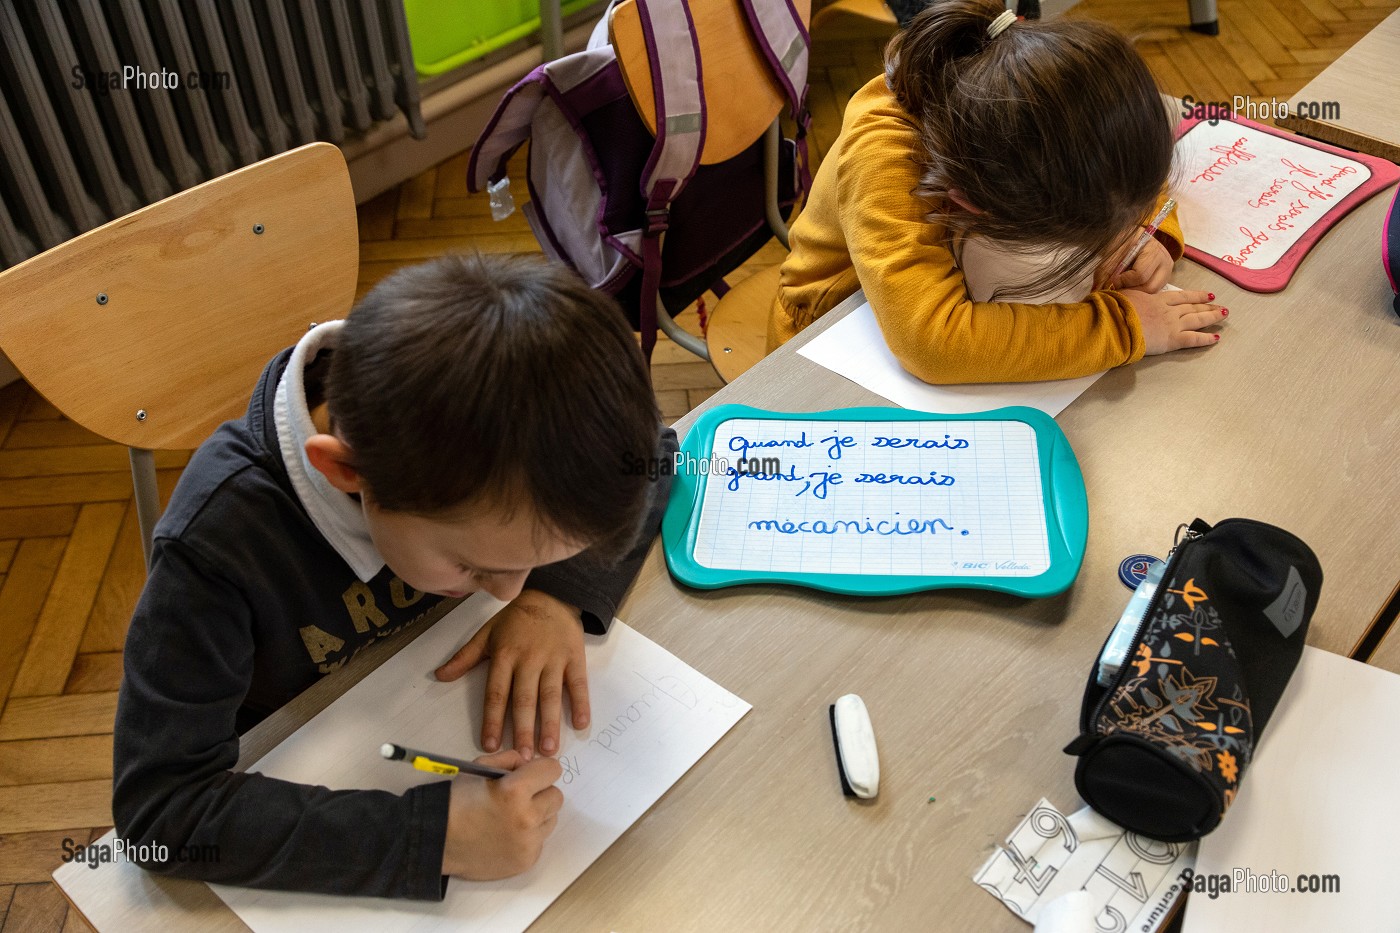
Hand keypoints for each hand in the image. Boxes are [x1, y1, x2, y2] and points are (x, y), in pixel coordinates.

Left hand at [435, 590, 589, 756]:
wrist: (552, 595)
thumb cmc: (516, 618)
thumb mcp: (487, 633)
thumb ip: (465, 657)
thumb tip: (439, 676)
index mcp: (504, 655)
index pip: (496, 693)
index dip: (492, 720)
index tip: (490, 745)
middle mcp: (528, 659)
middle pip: (524, 699)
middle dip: (523, 729)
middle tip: (523, 756)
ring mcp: (553, 659)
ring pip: (550, 695)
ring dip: (550, 723)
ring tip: (549, 749)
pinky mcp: (574, 657)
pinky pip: (578, 683)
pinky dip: (581, 703)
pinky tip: (581, 724)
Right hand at [441, 750, 563, 878]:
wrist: (438, 840)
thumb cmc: (457, 801)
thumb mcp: (479, 768)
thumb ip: (510, 759)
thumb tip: (531, 762)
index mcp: (516, 790)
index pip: (553, 770)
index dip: (540, 770)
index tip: (529, 775)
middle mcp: (527, 817)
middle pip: (556, 796)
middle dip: (540, 793)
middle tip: (519, 797)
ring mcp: (528, 843)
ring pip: (551, 820)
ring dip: (537, 815)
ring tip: (511, 817)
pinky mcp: (526, 861)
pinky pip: (540, 841)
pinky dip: (529, 836)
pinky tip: (507, 835)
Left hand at [1109, 236, 1173, 292]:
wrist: (1136, 239)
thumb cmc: (1124, 242)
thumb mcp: (1114, 248)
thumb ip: (1106, 267)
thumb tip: (1099, 288)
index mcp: (1154, 250)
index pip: (1140, 274)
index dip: (1122, 281)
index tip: (1112, 280)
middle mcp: (1165, 263)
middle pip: (1148, 288)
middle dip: (1129, 290)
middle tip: (1115, 288)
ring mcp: (1166, 274)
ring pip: (1150, 294)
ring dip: (1133, 294)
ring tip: (1121, 287)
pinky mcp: (1163, 283)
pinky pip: (1150, 295)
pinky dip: (1138, 295)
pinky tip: (1128, 288)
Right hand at [1122, 288, 1226, 354]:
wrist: (1118, 323)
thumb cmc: (1115, 310)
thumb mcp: (1122, 295)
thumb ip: (1128, 295)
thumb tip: (1122, 292)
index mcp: (1156, 299)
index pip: (1180, 296)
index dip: (1195, 295)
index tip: (1208, 295)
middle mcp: (1168, 310)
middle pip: (1192, 307)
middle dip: (1207, 306)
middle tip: (1220, 306)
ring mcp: (1172, 324)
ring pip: (1196, 319)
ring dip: (1211, 317)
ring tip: (1224, 314)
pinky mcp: (1172, 339)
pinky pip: (1192, 339)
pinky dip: (1205, 339)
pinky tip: (1216, 338)